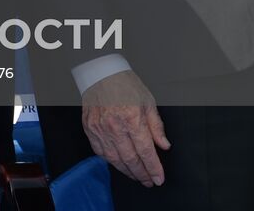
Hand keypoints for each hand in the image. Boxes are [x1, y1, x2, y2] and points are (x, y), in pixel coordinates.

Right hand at [81, 70, 169, 187]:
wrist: (100, 73)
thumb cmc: (124, 84)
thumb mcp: (147, 101)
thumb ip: (156, 126)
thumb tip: (164, 145)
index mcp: (132, 118)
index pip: (146, 152)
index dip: (154, 168)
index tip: (159, 178)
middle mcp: (114, 126)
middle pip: (131, 159)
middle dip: (142, 174)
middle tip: (149, 181)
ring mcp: (100, 128)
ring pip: (115, 159)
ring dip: (127, 171)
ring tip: (136, 176)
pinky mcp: (90, 128)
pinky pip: (100, 152)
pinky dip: (111, 161)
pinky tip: (119, 163)